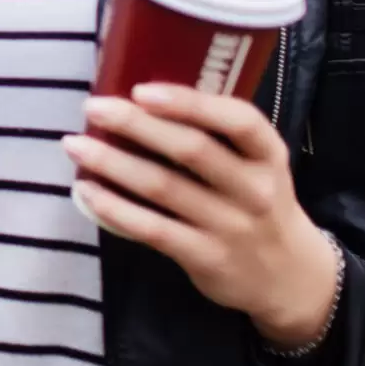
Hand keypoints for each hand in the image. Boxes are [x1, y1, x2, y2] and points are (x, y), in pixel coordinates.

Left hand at [62, 84, 340, 350]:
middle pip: (192, 150)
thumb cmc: (256, 202)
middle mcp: (255, 189)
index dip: (189, 102)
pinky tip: (86, 192)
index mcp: (268, 154)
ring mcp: (231, 226)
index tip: (141, 89)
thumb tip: (140, 97)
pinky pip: (153, 229)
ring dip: (113, 163)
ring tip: (74, 145)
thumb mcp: (258, 165)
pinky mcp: (207, 258)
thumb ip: (217, 136)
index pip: (238, 121)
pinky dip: (115, 209)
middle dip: (136, 125)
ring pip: (163, 188)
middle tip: (93, 108)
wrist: (290, 276)